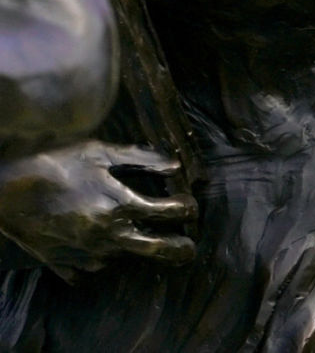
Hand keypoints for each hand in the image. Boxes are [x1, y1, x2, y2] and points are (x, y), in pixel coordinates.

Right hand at [0, 141, 194, 273]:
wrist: (6, 191)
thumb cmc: (54, 165)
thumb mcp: (100, 152)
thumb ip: (141, 159)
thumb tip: (175, 165)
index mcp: (119, 205)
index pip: (170, 213)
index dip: (187, 208)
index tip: (189, 205)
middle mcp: (107, 235)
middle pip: (156, 249)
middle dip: (179, 249)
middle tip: (188, 248)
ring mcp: (85, 253)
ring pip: (123, 257)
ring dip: (133, 246)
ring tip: (134, 233)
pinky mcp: (64, 264)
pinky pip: (92, 268)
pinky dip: (100, 257)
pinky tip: (98, 242)